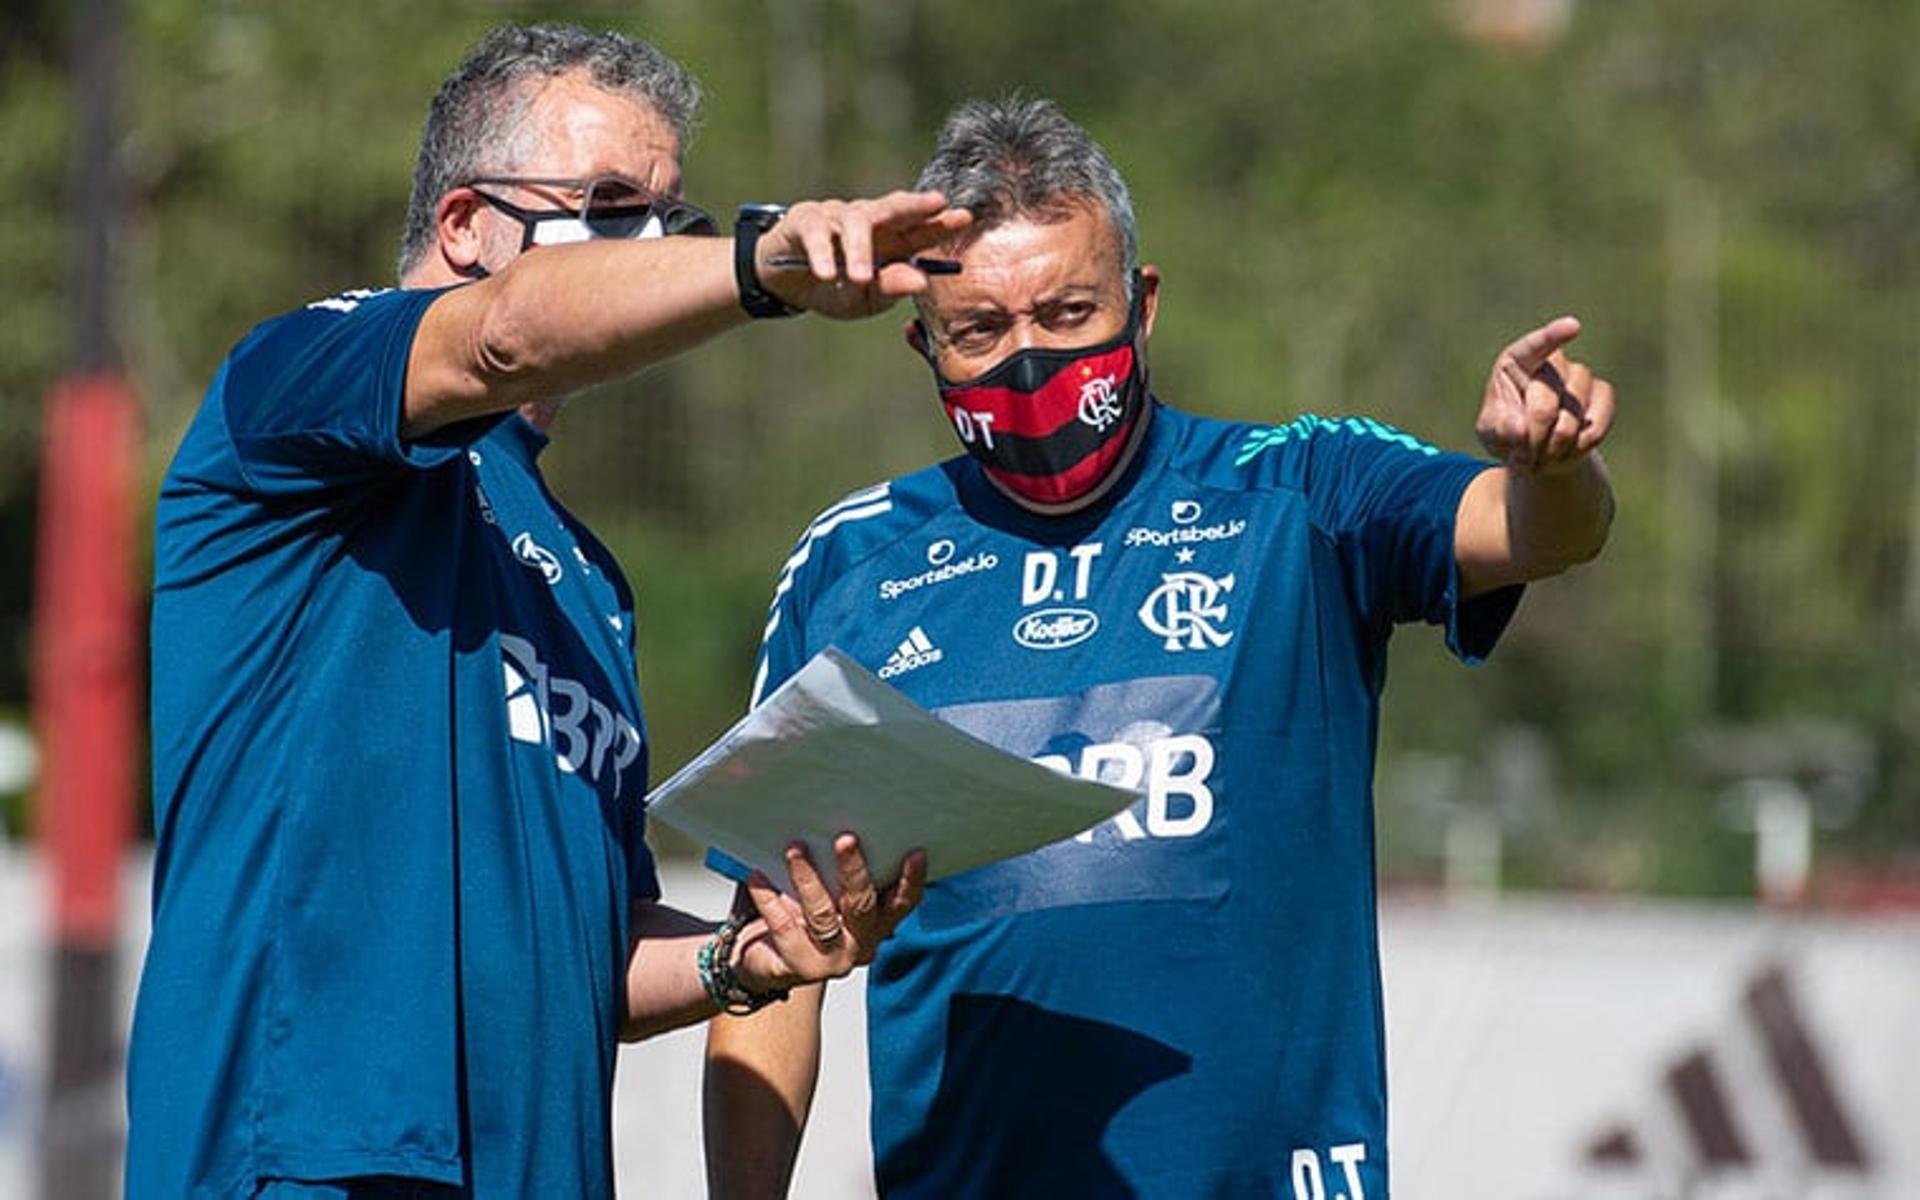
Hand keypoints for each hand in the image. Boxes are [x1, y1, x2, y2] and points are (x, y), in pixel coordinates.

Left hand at [731, 834, 926, 993]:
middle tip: (845, 838)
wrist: (764, 960)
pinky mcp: (798, 967)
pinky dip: (769, 899)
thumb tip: (839, 818)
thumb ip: (841, 872)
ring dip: (808, 878)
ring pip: (823, 916)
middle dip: (854, 871)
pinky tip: (758, 876)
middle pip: (863, 906)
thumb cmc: (802, 915)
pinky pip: (784, 928)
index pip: (902, 903)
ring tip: (795, 849)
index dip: (911, 880)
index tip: (915, 851)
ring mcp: (831, 960)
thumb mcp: (830, 893)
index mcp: (877, 924)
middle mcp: (860, 945)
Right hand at [758, 191, 972, 318]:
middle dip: (916, 205)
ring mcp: (837, 216)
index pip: (919, 230)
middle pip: (894, 208)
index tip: (965, 218)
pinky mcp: (806, 220)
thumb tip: (922, 280)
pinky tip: (825, 273)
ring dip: (859, 250)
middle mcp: (868, 221)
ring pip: (855, 224)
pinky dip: (821, 253)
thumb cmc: (834, 289)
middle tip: (936, 204)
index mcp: (890, 240)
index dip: (940, 223)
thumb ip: (892, 287)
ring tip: (860, 278)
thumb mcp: (866, 298)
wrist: (786, 286)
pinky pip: (817, 233)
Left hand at [1475, 316, 1614, 476]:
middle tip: (1525, 454)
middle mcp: (1552, 363)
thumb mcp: (1490, 433)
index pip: (1534, 346)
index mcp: (1516, 362)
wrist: (1539, 452)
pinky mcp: (1602, 394)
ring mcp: (1580, 376)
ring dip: (1555, 443)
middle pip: (1545, 399)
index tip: (1573, 326)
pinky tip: (1567, 451)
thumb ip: (1499, 427)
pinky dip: (1579, 446)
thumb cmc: (1507, 434)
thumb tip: (1521, 428)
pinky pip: (1596, 424)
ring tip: (1542, 456)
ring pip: (1573, 411)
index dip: (1553, 336)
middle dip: (1533, 434)